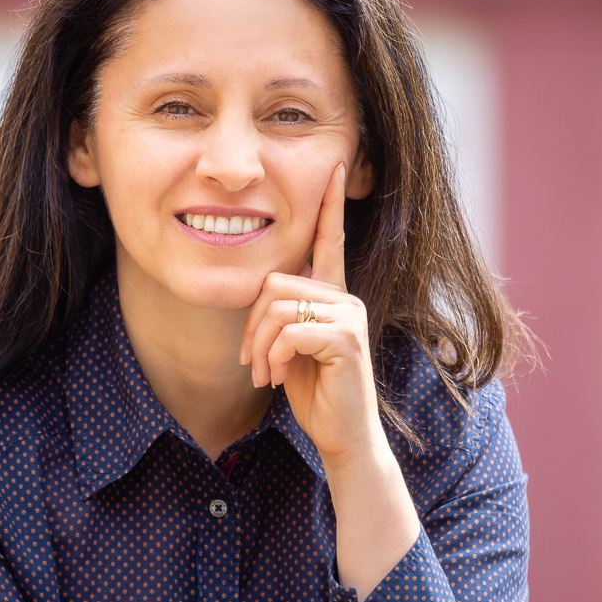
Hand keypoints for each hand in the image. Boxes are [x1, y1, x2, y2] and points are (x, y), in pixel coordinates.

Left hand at [238, 163, 379, 462]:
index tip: (337, 164)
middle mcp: (346, 298)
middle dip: (252, 326)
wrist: (343, 436)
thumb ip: (280, 317)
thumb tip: (263, 300)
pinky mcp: (346, 338)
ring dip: (260, 345)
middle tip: (254, 362)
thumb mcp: (289, 348)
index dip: (331, 203)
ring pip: (278, 305)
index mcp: (333, 295)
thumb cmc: (315, 393)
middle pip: (275, 282)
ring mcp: (349, 316)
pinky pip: (289, 330)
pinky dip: (273, 356)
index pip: (330, 240)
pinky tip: (278, 378)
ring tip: (266, 374)